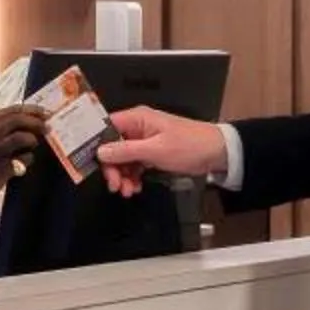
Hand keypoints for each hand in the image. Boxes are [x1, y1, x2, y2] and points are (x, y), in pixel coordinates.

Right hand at [0, 105, 46, 204]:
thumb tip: (34, 118)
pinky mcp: (0, 168)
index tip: (45, 113)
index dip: (31, 110)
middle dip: (36, 122)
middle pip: (16, 120)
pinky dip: (28, 159)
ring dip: (32, 140)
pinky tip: (22, 163)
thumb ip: (2, 126)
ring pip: (20, 137)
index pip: (11, 110)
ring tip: (32, 145)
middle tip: (47, 127)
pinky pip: (23, 159)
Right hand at [98, 106, 227, 196]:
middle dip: (112, 167)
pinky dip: (133, 176)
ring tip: (128, 191)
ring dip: (123, 175)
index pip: (105, 127)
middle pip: (112, 146)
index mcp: (137, 118)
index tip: (92, 163)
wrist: (217, 153)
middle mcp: (138, 127)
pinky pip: (134, 164)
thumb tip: (101, 152)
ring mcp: (145, 140)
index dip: (96, 145)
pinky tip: (135, 187)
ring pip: (123, 158)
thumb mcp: (156, 150)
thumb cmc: (191, 145)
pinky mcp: (152, 152)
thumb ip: (127, 151)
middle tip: (115, 185)